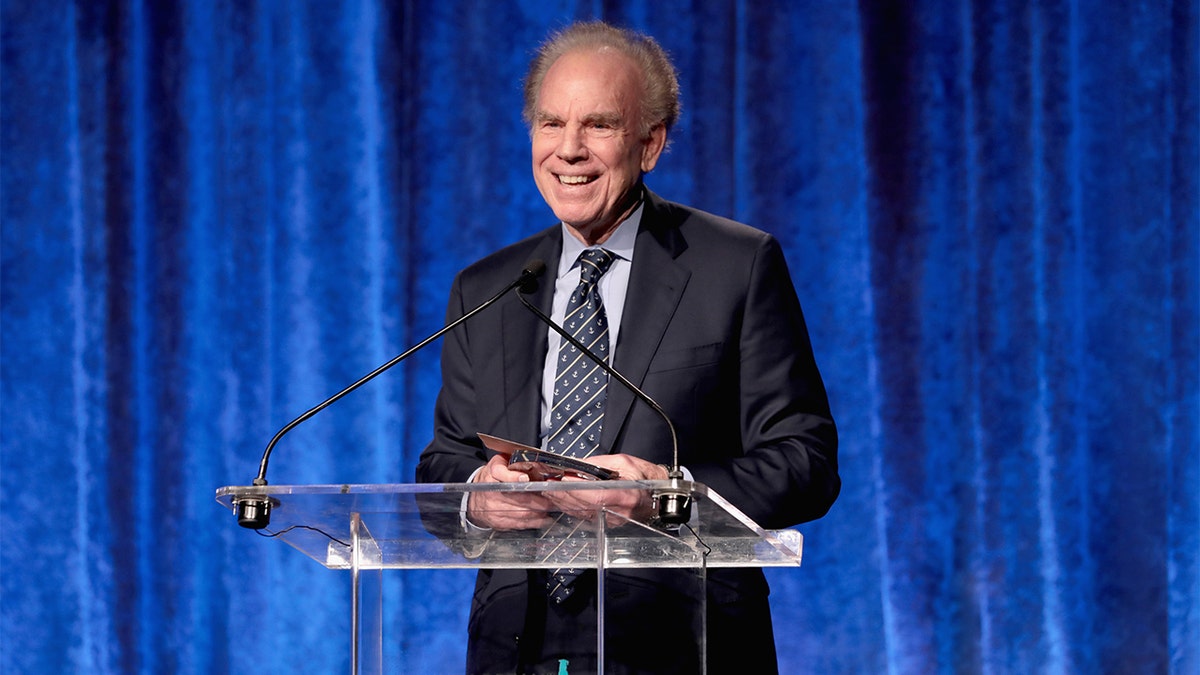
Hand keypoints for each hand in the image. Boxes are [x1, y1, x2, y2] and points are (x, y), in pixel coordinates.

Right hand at [466, 454, 554, 529]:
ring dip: (539, 512)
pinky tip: (543, 519)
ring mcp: (494, 508)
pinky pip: (519, 524)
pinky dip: (533, 522)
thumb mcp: (499, 464)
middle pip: (518, 498)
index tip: (525, 478)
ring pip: (521, 512)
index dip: (512, 476)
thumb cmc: (492, 479)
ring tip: (551, 508)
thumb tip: (536, 463)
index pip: (500, 473)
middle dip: (539, 500)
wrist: (475, 500)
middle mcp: (492, 492)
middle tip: (553, 498)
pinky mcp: (498, 522)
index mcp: (492, 473)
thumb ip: (514, 463)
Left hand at [547, 453, 668, 521]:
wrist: (660, 497)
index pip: (595, 494)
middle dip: (562, 494)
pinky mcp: (607, 524)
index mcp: (626, 495)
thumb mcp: (624, 462)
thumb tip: (575, 465)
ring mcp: (612, 521)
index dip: (575, 489)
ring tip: (549, 490)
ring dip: (563, 502)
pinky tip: (560, 499)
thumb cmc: (646, 478)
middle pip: (583, 506)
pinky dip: (570, 507)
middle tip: (546, 484)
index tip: (560, 480)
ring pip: (581, 513)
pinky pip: (584, 516)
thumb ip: (598, 464)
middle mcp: (619, 512)